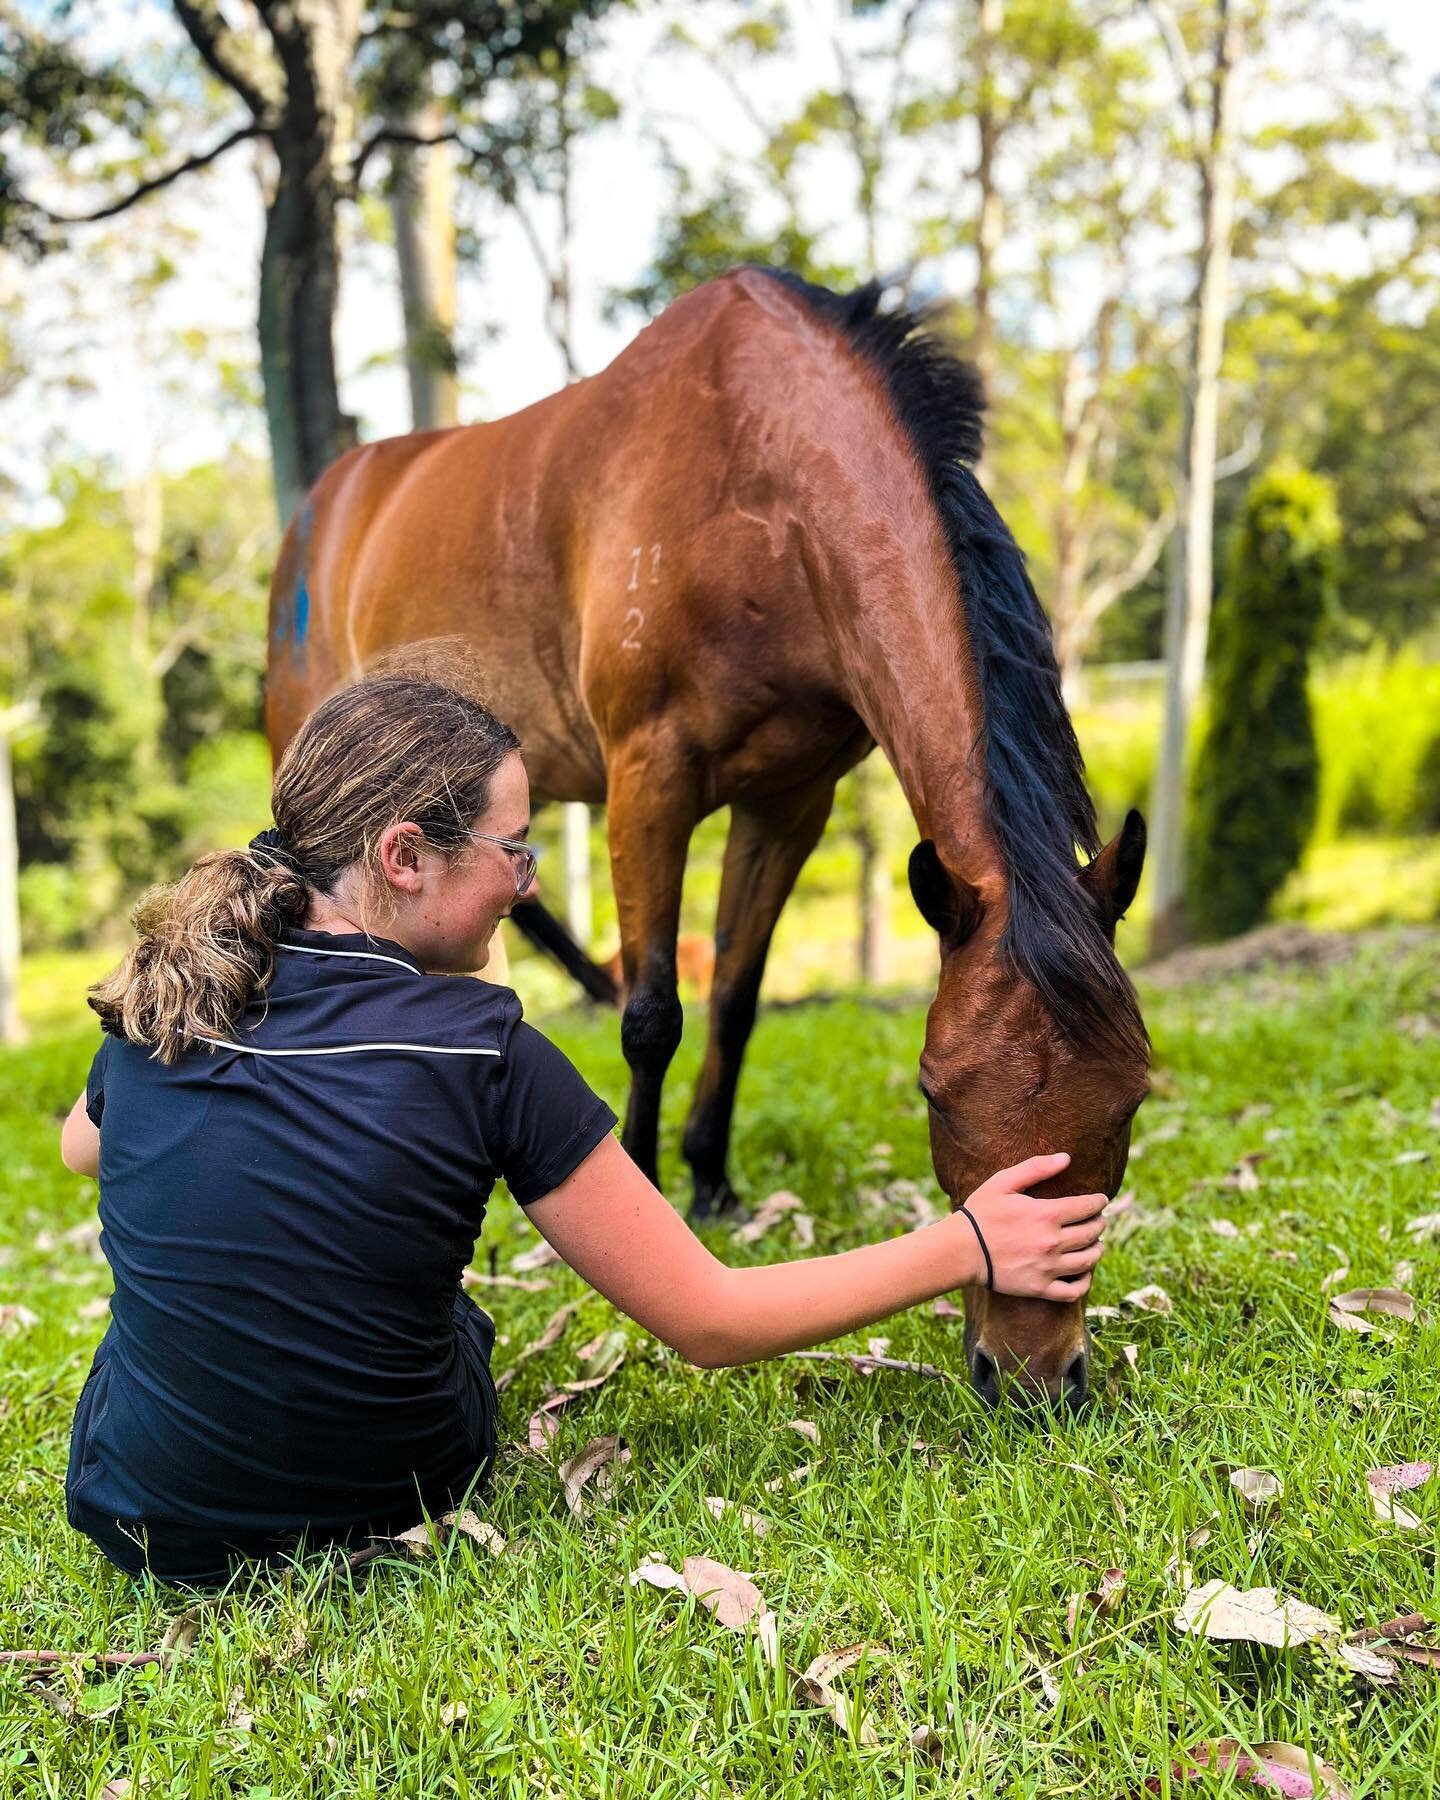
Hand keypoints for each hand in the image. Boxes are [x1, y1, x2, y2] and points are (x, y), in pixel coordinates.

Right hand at [956, 1152, 1106, 1299]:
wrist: (960, 1250)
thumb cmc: (980, 1213)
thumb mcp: (1003, 1182)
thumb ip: (1036, 1168)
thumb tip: (1066, 1158)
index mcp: (1047, 1214)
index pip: (1087, 1207)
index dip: (1099, 1202)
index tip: (1102, 1201)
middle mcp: (1052, 1242)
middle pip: (1091, 1233)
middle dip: (1099, 1224)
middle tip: (1099, 1220)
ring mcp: (1048, 1267)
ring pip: (1088, 1260)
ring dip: (1097, 1250)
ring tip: (1097, 1244)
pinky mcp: (1039, 1288)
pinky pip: (1073, 1291)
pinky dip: (1085, 1282)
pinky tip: (1084, 1273)